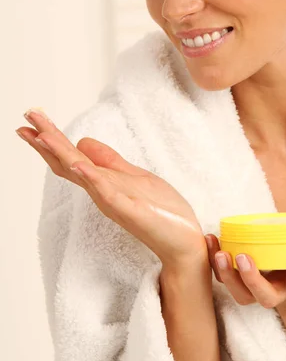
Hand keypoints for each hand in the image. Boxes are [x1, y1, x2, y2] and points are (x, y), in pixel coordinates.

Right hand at [16, 109, 207, 269]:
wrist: (184, 242)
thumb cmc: (163, 211)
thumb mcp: (135, 177)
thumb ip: (109, 162)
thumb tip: (83, 142)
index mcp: (104, 183)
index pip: (71, 158)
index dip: (51, 140)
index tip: (31, 120)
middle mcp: (103, 192)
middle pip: (68, 163)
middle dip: (47, 140)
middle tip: (26, 118)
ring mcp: (115, 202)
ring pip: (82, 175)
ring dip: (62, 154)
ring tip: (42, 136)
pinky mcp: (131, 211)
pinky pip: (108, 194)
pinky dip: (92, 179)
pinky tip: (79, 164)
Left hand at [205, 233, 285, 309]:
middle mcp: (280, 293)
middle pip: (264, 297)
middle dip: (252, 279)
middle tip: (244, 258)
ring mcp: (259, 291)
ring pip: (241, 294)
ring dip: (228, 275)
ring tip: (220, 253)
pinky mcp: (241, 284)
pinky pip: (225, 278)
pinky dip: (214, 261)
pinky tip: (210, 240)